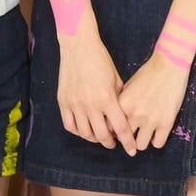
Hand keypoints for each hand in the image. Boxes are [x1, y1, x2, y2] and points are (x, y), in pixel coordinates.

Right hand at [56, 35, 127, 149]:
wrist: (78, 45)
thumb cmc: (100, 60)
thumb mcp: (116, 79)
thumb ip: (120, 99)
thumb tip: (124, 116)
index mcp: (107, 98)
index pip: (121, 128)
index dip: (127, 142)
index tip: (132, 150)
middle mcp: (90, 104)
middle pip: (102, 136)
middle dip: (111, 143)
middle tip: (114, 143)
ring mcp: (75, 104)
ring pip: (85, 134)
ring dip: (94, 139)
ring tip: (99, 136)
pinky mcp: (63, 101)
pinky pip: (69, 125)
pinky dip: (78, 131)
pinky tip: (84, 129)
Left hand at [114, 55, 188, 154]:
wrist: (169, 65)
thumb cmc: (148, 74)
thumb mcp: (128, 87)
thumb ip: (120, 104)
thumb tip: (114, 120)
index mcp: (122, 104)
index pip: (111, 128)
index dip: (114, 131)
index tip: (119, 131)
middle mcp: (134, 114)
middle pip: (125, 139)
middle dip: (128, 139)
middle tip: (132, 136)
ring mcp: (151, 120)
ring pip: (141, 145)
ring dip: (142, 141)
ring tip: (145, 134)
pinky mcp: (166, 123)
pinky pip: (157, 144)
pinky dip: (156, 140)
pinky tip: (156, 132)